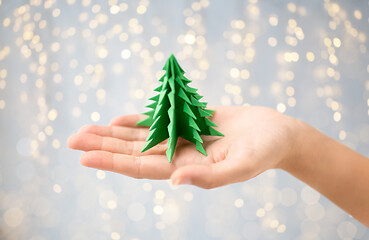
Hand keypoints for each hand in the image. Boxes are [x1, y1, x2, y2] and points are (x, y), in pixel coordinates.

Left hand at [68, 106, 298, 188]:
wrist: (277, 133)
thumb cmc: (264, 152)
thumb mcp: (242, 166)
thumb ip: (211, 178)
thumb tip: (176, 181)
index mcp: (188, 168)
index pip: (143, 167)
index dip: (114, 162)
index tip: (85, 156)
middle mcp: (179, 155)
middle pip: (134, 151)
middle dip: (104, 145)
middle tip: (71, 139)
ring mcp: (182, 138)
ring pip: (141, 136)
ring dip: (113, 133)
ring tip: (86, 129)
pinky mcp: (189, 122)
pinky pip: (158, 121)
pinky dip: (138, 120)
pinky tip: (119, 119)